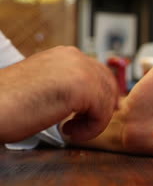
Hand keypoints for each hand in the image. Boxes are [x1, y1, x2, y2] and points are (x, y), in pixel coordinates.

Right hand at [0, 46, 118, 142]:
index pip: (102, 75)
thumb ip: (70, 86)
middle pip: (109, 86)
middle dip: (99, 109)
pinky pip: (102, 114)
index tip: (83, 116)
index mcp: (66, 55)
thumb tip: (99, 100)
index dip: (99, 99)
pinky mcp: (80, 87)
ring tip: (70, 129)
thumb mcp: (47, 86)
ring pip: (108, 101)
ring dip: (93, 121)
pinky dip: (90, 129)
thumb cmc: (11, 103)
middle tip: (78, 125)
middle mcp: (74, 56)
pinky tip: (67, 131)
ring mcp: (79, 69)